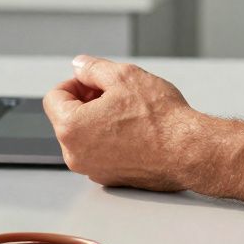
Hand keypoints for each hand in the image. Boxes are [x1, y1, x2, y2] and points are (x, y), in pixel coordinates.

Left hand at [42, 55, 199, 190]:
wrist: (188, 151)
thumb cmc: (160, 119)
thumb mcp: (124, 76)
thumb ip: (93, 68)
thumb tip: (80, 66)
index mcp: (71, 128)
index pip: (54, 97)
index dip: (75, 82)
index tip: (95, 81)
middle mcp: (76, 154)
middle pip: (68, 118)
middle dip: (87, 102)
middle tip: (117, 94)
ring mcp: (93, 169)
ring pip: (86, 136)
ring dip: (100, 120)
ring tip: (130, 112)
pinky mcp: (111, 178)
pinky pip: (101, 152)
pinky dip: (112, 139)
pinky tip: (136, 130)